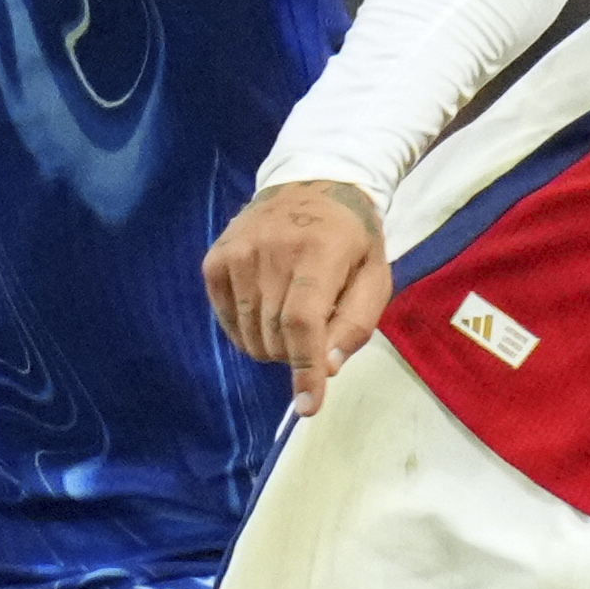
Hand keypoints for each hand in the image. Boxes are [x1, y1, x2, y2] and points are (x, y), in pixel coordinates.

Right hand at [206, 179, 392, 415]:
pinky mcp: (215, 259)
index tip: (308, 406)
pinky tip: (266, 312)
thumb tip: (327, 368)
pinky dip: (247, 332)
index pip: (303, 323)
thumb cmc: (352, 239)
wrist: (312, 182)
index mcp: (319, 251)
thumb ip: (356, 324)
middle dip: (296, 355)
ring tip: (291, 321)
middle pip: (275, 335)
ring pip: (248, 334)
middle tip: (313, 336)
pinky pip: (226, 320)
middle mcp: (271, 250)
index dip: (305, 369)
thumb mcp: (374, 276)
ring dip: (272, 346)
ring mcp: (237, 253)